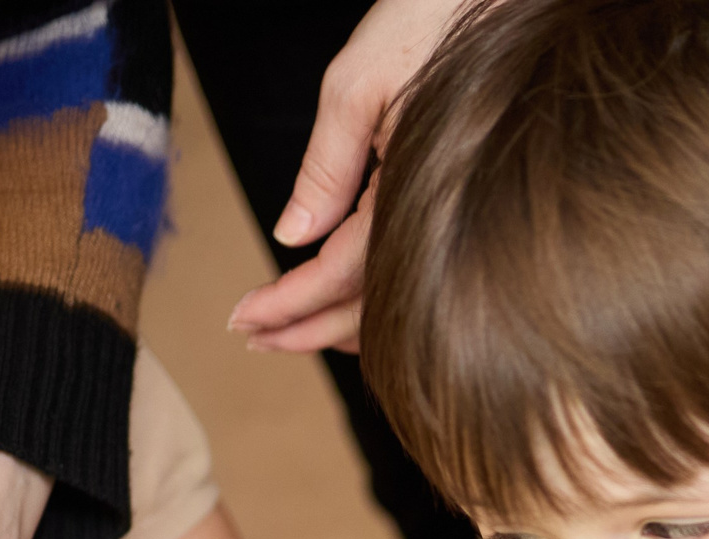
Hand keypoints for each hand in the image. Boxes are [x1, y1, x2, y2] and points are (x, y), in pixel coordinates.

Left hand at [227, 0, 485, 352]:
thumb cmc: (437, 16)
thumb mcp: (359, 83)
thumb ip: (326, 167)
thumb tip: (292, 236)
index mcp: (414, 194)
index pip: (344, 275)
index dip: (290, 306)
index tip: (244, 321)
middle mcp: (442, 217)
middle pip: (373, 305)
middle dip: (306, 329)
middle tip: (251, 337)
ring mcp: (457, 217)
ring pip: (399, 297)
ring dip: (341, 322)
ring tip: (287, 331)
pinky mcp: (464, 205)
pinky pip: (417, 271)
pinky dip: (379, 296)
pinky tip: (350, 300)